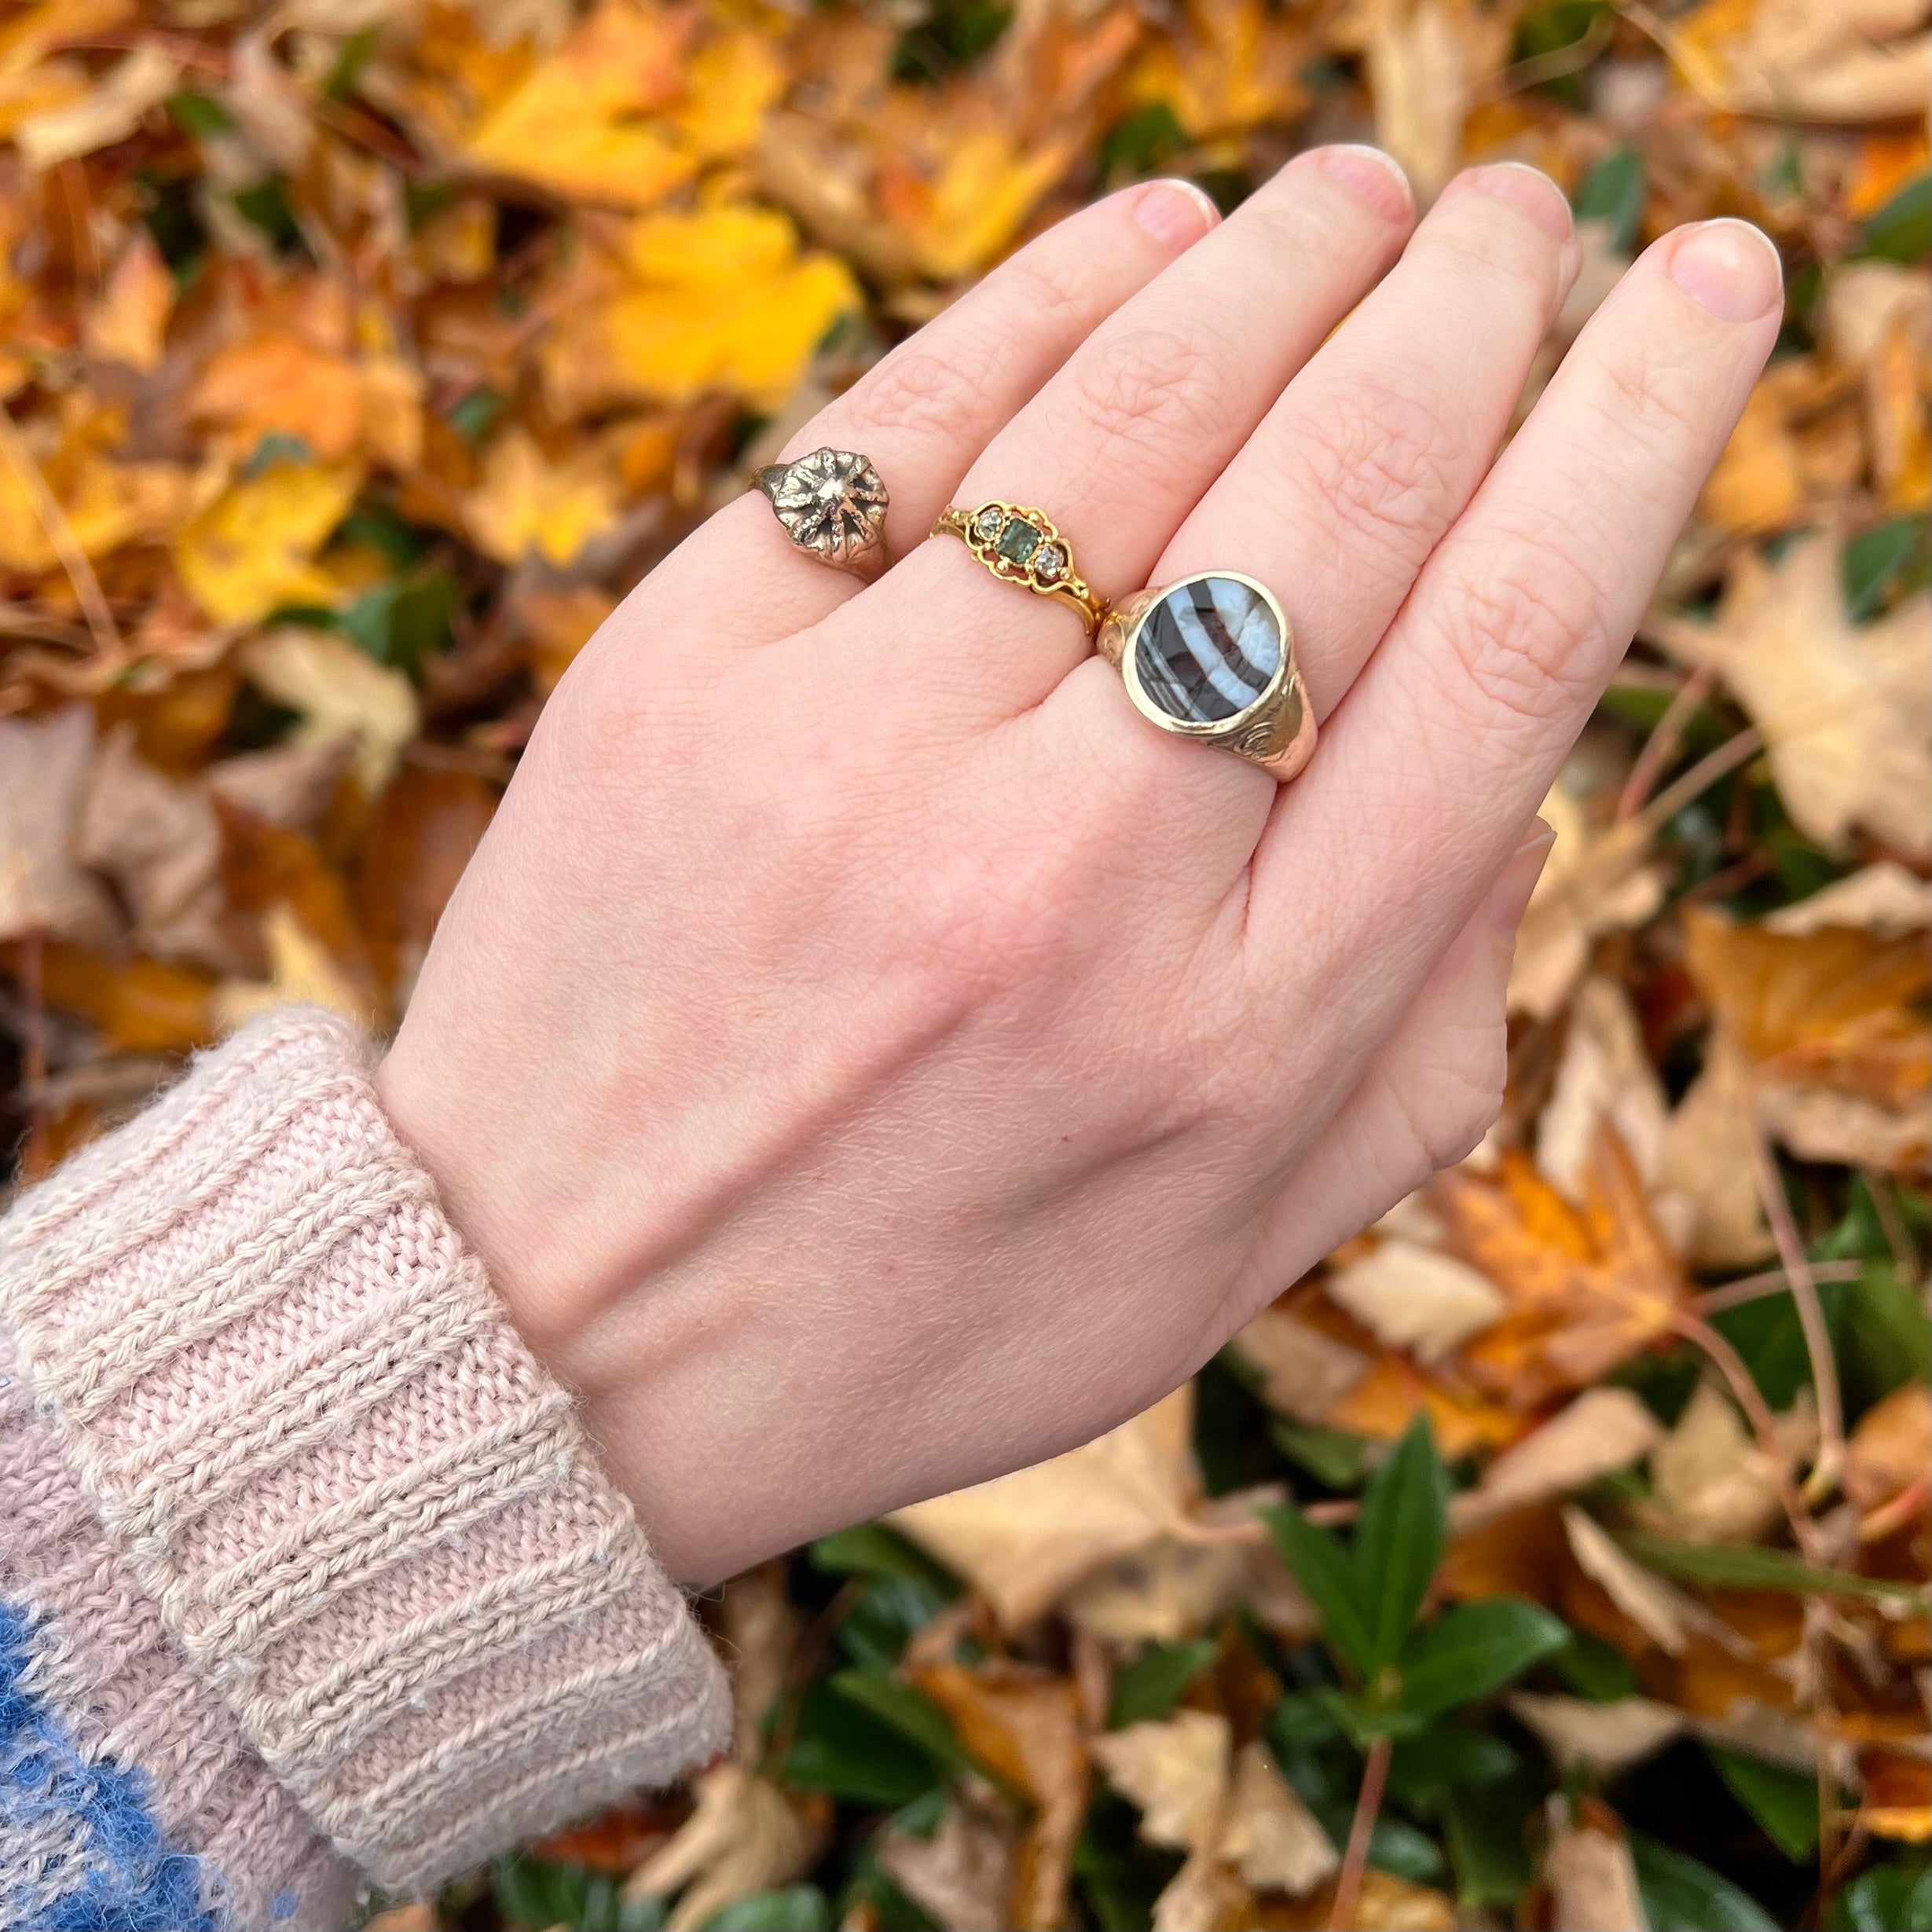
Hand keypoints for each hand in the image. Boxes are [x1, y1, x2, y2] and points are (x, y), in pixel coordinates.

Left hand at [377, 150, 1778, 1583]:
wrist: (561, 1330)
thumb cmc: (925, 1305)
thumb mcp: (1229, 1250)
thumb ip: (1423, 1027)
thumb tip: (1519, 761)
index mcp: (1241, 1032)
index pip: (1509, 650)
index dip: (1641, 424)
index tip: (1714, 287)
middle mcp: (1067, 875)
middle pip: (1344, 491)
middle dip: (1480, 305)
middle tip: (1538, 206)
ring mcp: (857, 755)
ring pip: (1131, 418)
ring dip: (1285, 263)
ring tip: (1367, 197)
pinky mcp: (683, 673)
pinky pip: (905, 426)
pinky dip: (1054, 296)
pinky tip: (1152, 235)